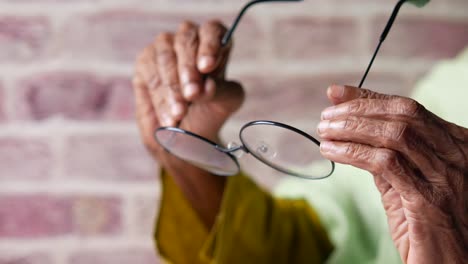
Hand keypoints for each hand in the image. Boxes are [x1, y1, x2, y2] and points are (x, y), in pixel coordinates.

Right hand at [133, 20, 243, 226]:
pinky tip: (168, 111)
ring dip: (172, 81)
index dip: (212, 44)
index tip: (209, 70)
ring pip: (164, 52)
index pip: (215, 31)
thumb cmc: (206, 129)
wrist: (180, 149)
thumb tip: (221, 84)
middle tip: (195, 94)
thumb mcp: (220, 113)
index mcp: (214, 54)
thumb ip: (225, 94)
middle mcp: (190, 50)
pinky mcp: (144, 68)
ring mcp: (165, 57)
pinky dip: (158, 90)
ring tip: (180, 111)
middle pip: (187, 36)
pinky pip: (148, 70)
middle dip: (188, 66)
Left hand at [318, 85, 467, 263]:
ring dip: (351, 129)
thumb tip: (353, 133)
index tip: (336, 93)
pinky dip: (353, 153)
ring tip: (324, 131)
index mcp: (454, 146)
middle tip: (325, 117)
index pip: (407, 109)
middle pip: (401, 115)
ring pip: (393, 135)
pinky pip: (384, 164)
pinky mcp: (428, 200)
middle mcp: (455, 156)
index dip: (368, 98)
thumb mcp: (408, 185)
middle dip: (357, 110)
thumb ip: (389, 158)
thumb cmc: (428, 226)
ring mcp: (444, 177)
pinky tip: (332, 152)